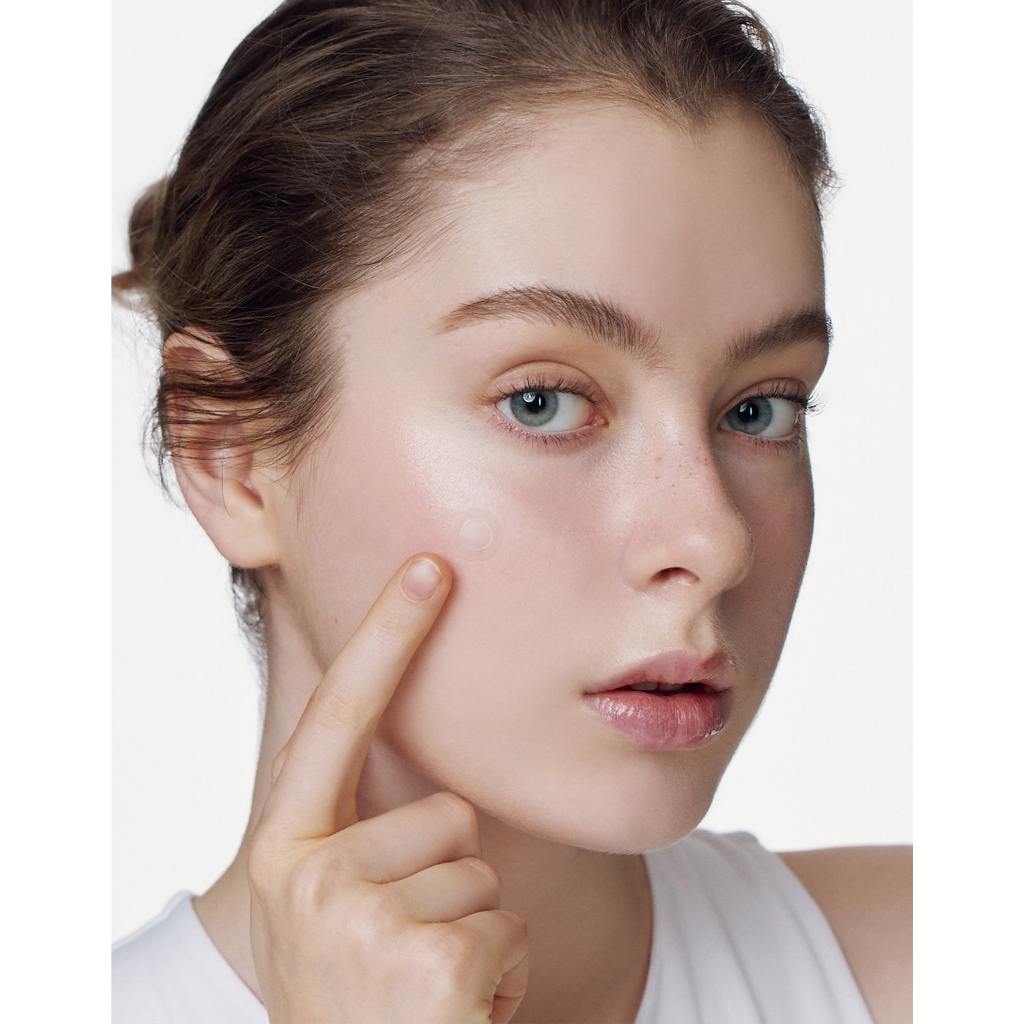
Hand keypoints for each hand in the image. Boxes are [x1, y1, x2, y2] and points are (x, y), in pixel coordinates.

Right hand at [246, 553, 529, 1022]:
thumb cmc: (346, 988)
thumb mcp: (323, 901)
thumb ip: (355, 829)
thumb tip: (433, 778)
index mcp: (286, 845)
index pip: (339, 715)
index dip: (385, 636)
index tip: (429, 568)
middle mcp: (312, 875)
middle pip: (449, 812)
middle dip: (449, 875)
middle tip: (408, 947)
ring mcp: (366, 921)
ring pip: (482, 872)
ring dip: (472, 931)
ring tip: (424, 986)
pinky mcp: (432, 964)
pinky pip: (507, 925)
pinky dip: (502, 976)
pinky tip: (455, 1015)